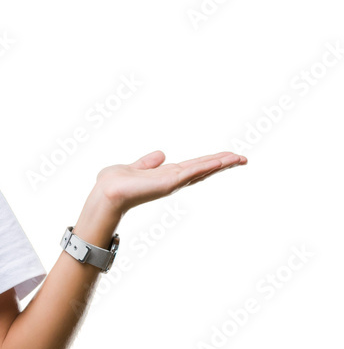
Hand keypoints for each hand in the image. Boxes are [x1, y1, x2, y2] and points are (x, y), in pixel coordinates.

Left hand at [95, 149, 247, 216]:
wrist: (106, 193)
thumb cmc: (115, 183)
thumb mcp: (134, 167)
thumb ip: (147, 162)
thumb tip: (161, 155)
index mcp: (165, 175)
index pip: (193, 167)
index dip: (209, 162)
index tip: (225, 158)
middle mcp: (172, 180)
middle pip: (203, 169)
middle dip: (222, 163)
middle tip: (243, 158)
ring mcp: (173, 182)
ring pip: (203, 170)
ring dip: (221, 163)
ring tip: (240, 158)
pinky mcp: (170, 183)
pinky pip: (194, 172)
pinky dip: (208, 166)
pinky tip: (222, 162)